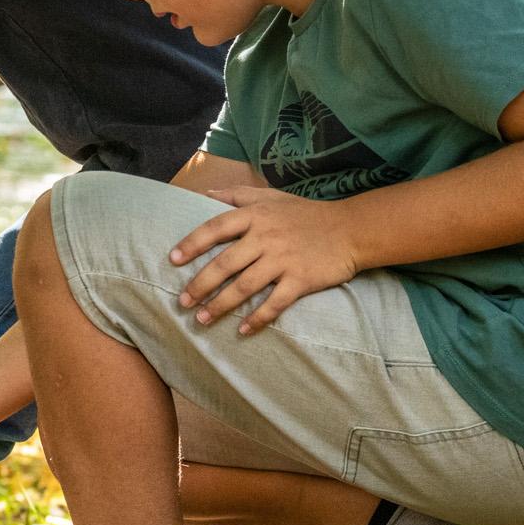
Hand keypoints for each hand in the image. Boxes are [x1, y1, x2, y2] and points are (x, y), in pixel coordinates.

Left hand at [168, 188, 360, 335]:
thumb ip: (237, 195)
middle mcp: (265, 238)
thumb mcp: (271, 196)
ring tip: (202, 320)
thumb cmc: (306, 213)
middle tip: (183, 303)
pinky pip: (275, 303)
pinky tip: (243, 331)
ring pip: (244, 286)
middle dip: (200, 285)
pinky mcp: (301, 280)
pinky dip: (258, 318)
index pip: (215, 228)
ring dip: (221, 305)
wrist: (350, 229)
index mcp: (255, 216)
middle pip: (224, 264)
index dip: (192, 243)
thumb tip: (205, 193)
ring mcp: (283, 260)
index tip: (173, 260)